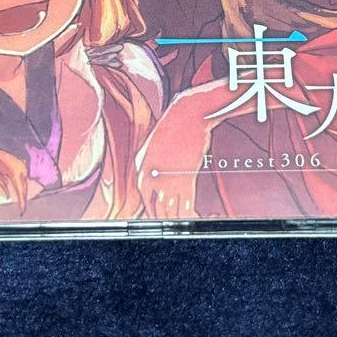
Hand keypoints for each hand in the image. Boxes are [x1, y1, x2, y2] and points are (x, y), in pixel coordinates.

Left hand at [135, 92, 209, 218]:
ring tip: (183, 221)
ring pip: (170, 210)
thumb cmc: (176, 126)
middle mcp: (151, 176)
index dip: (152, 210)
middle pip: (156, 208)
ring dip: (177, 218)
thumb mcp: (156, 146)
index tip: (158, 216)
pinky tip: (195, 215)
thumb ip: (154, 165)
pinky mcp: (185, 180)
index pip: (144, 198)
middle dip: (165, 218)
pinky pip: (186, 205)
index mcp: (141, 167)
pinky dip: (190, 213)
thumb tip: (159, 183)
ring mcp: (167, 180)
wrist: (189, 114)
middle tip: (172, 222)